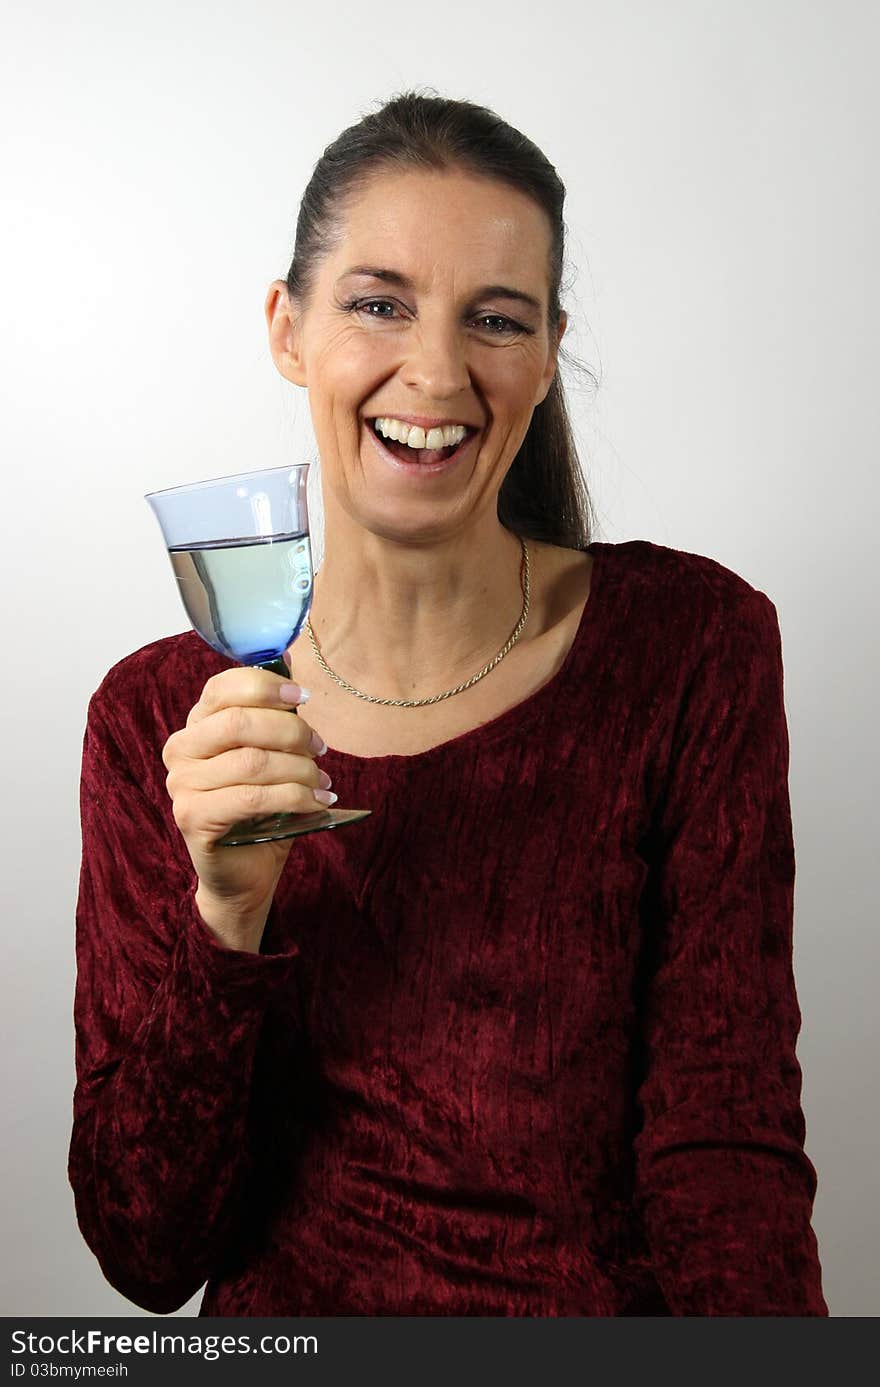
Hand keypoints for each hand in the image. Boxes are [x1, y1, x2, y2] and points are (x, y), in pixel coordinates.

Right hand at [161, 667, 329, 950]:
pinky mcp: (192, 817)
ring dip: (299, 769)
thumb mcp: (272, 754)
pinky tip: (317, 802)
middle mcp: (181, 750)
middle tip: (320, 748)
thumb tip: (292, 664)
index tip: (304, 697)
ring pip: (252, 762)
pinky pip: (253, 798)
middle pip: (239, 722)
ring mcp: (182, 785)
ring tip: (322, 781)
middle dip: (291, 732)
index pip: (224, 687)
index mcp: (196, 725)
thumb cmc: (263, 808)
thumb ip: (275, 716)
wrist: (246, 870)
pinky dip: (294, 797)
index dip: (267, 686)